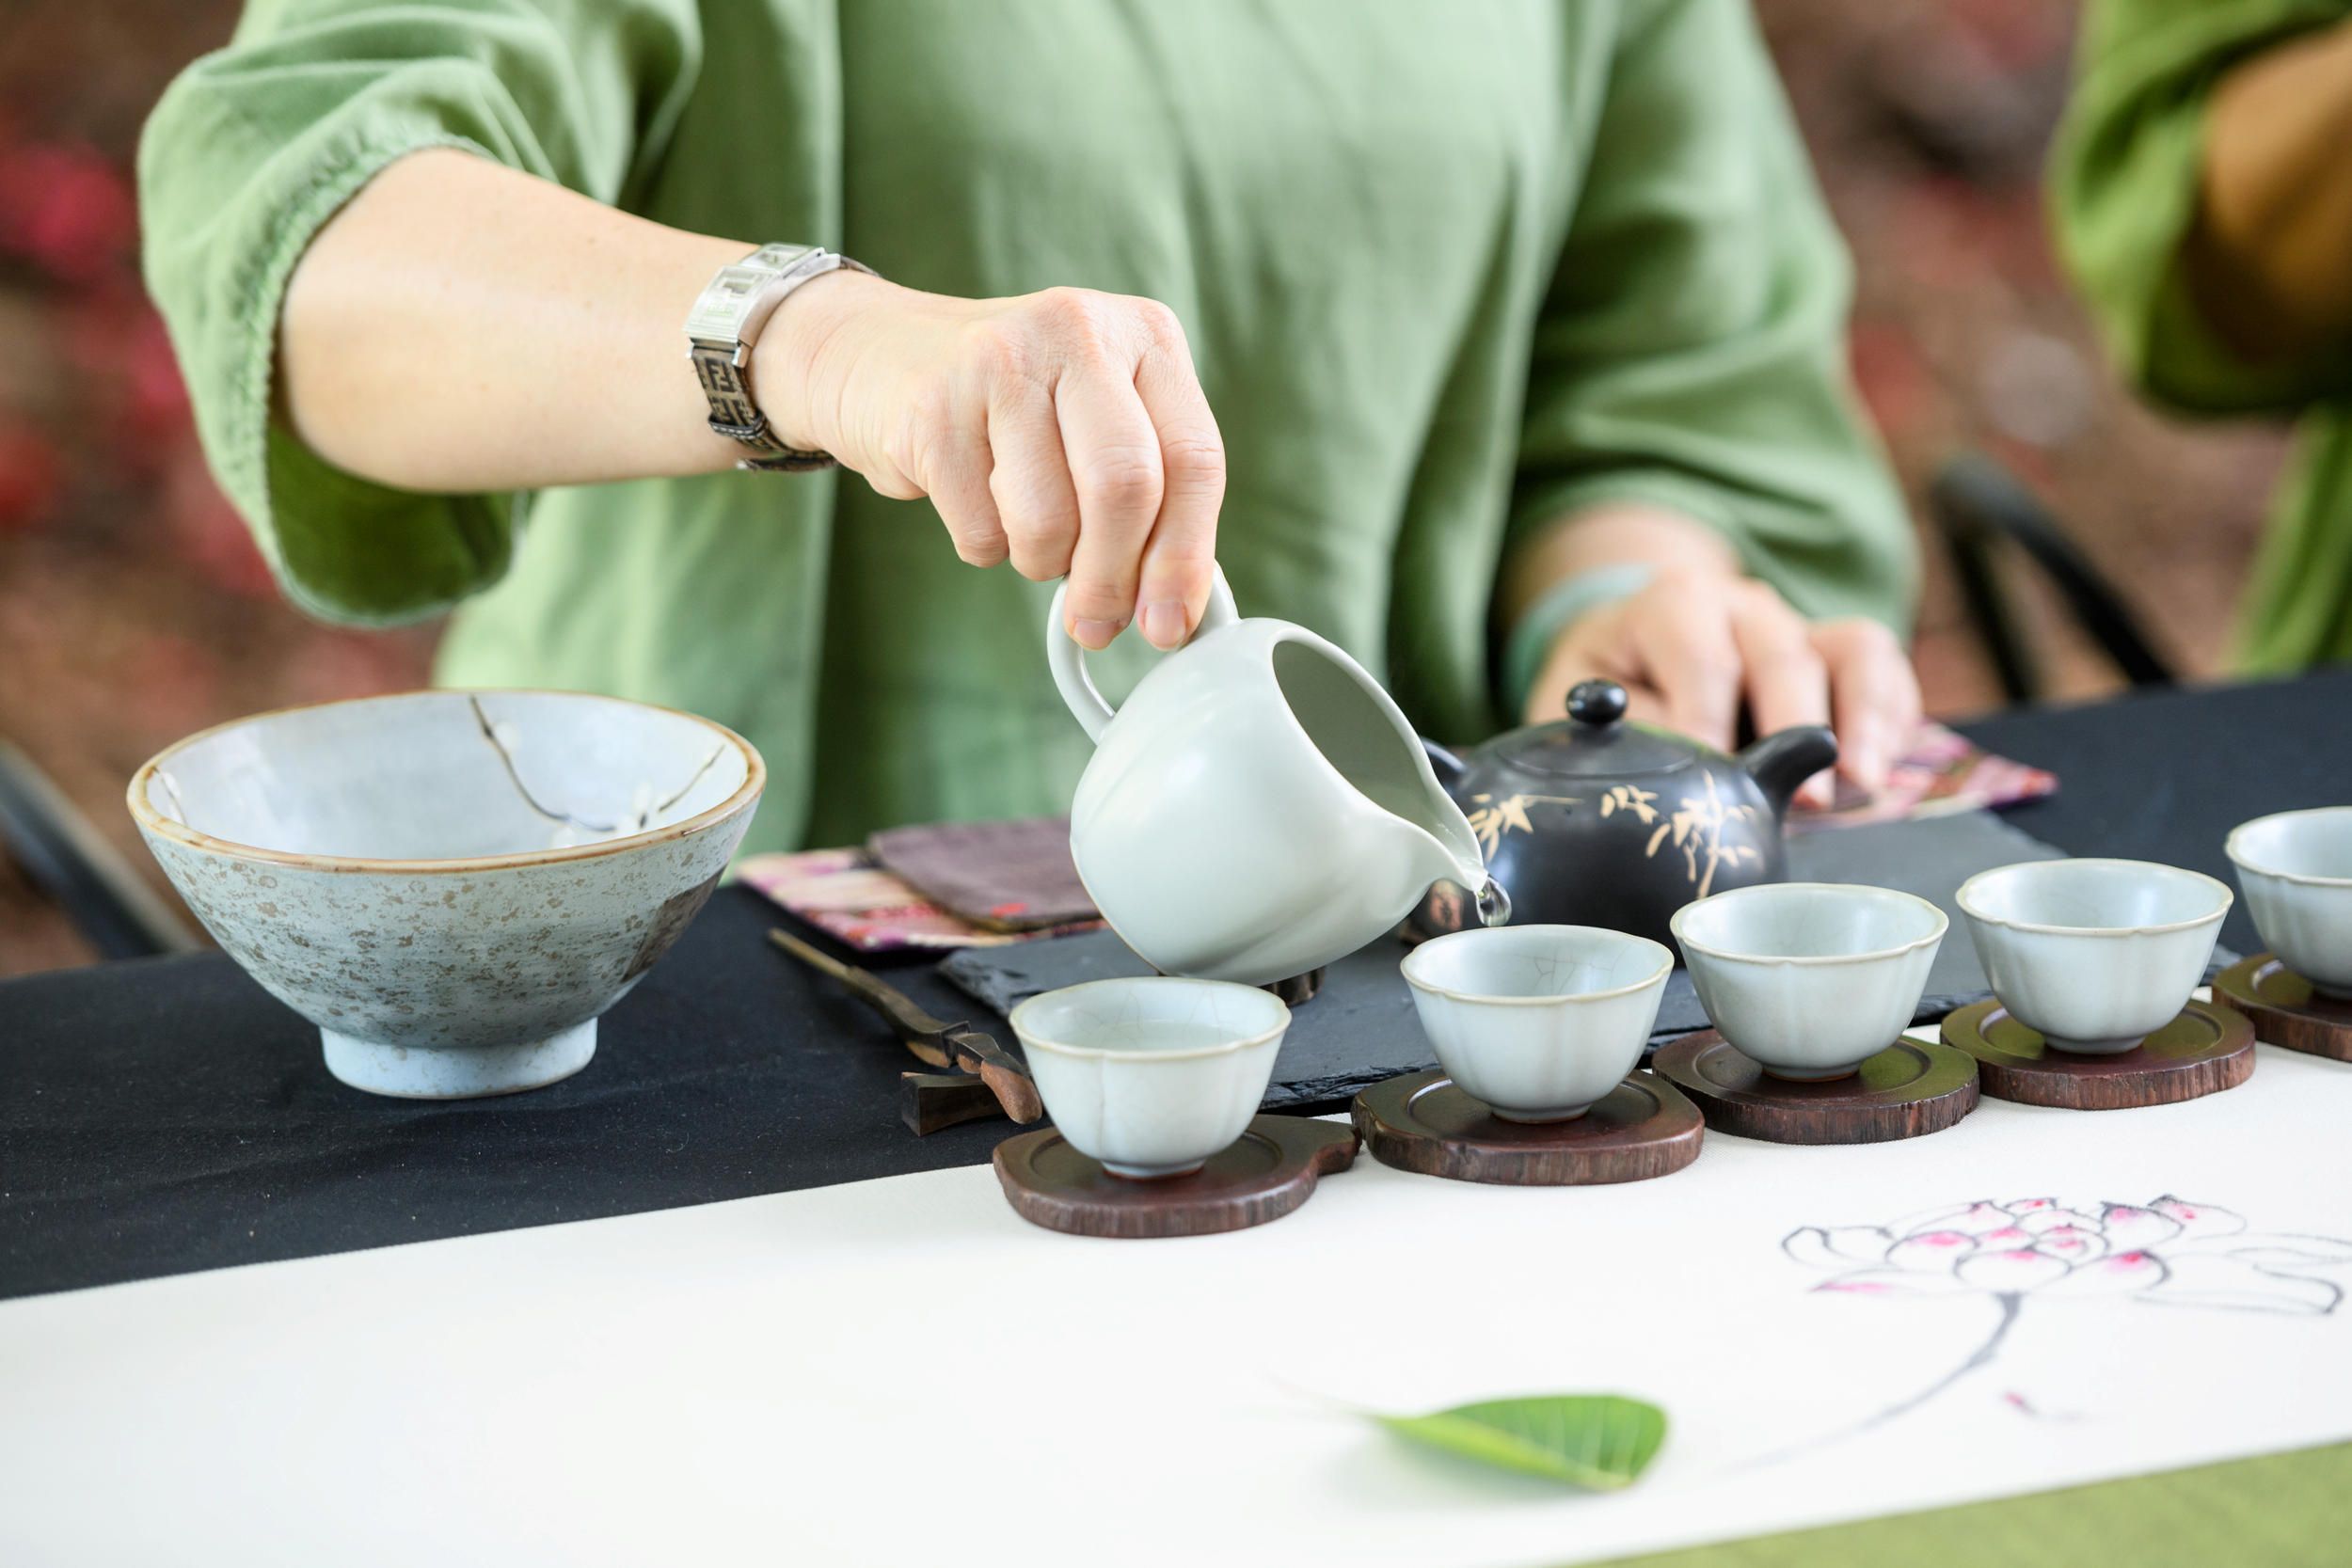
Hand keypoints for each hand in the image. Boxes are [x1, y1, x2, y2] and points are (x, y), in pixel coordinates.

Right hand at [761, 273, 1225, 649]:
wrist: (876, 355)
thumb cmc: (1012, 409)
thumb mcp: (1100, 422)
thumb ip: (1152, 496)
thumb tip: (1173, 612)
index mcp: (1145, 335)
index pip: (1194, 459)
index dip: (1184, 557)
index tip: (1169, 623)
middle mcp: (1080, 332)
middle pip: (1125, 488)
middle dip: (1112, 579)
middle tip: (1096, 622)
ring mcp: (1001, 360)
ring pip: (1049, 520)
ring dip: (1040, 562)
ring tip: (1026, 533)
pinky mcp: (933, 406)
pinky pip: (981, 530)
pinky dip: (984, 545)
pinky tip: (972, 500)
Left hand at [1525, 570, 1920, 806]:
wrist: (1640, 655)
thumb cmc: (1612, 686)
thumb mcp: (1583, 698)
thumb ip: (1619, 727)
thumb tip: (1663, 769)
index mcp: (1675, 606)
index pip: (1702, 655)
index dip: (1708, 720)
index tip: (1710, 778)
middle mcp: (1745, 607)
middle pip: (1784, 654)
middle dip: (1795, 726)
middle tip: (1806, 801)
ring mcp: (1801, 627)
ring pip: (1854, 650)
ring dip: (1865, 720)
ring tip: (1860, 786)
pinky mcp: (1841, 659)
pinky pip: (1887, 672)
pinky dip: (1892, 722)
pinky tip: (1877, 775)